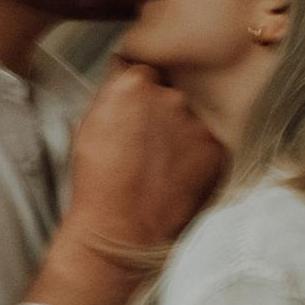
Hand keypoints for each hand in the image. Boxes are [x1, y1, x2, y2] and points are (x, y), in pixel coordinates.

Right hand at [59, 63, 223, 256]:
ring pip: (189, 122)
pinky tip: (173, 180)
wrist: (119, 230)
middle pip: (169, 95)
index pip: (143, 73)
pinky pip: (205, 147)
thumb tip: (126, 80)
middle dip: (160, 115)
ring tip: (158, 170)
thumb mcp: (90, 126)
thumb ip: (114, 97)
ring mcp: (195, 123)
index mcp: (132, 85)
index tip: (134, 116)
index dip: (137, 98)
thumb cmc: (99, 183)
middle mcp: (169, 96)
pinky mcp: (215, 149)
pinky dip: (194, 160)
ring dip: (178, 138)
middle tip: (144, 149)